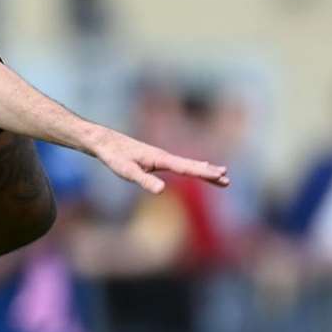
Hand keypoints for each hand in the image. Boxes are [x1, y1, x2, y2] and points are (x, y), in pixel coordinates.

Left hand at [89, 128, 229, 194]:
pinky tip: (193, 169)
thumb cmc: (114, 156)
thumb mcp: (127, 171)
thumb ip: (144, 180)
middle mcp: (163, 156)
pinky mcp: (154, 158)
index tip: (220, 175)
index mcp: (160, 158)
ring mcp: (159, 156)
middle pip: (191, 165)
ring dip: (203, 169)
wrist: (103, 141)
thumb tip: (162, 190)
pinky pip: (178, 164)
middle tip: (228, 179)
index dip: (204, 172)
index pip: (186, 168)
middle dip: (209, 172)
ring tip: (220, 175)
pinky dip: (191, 167)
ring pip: (186, 164)